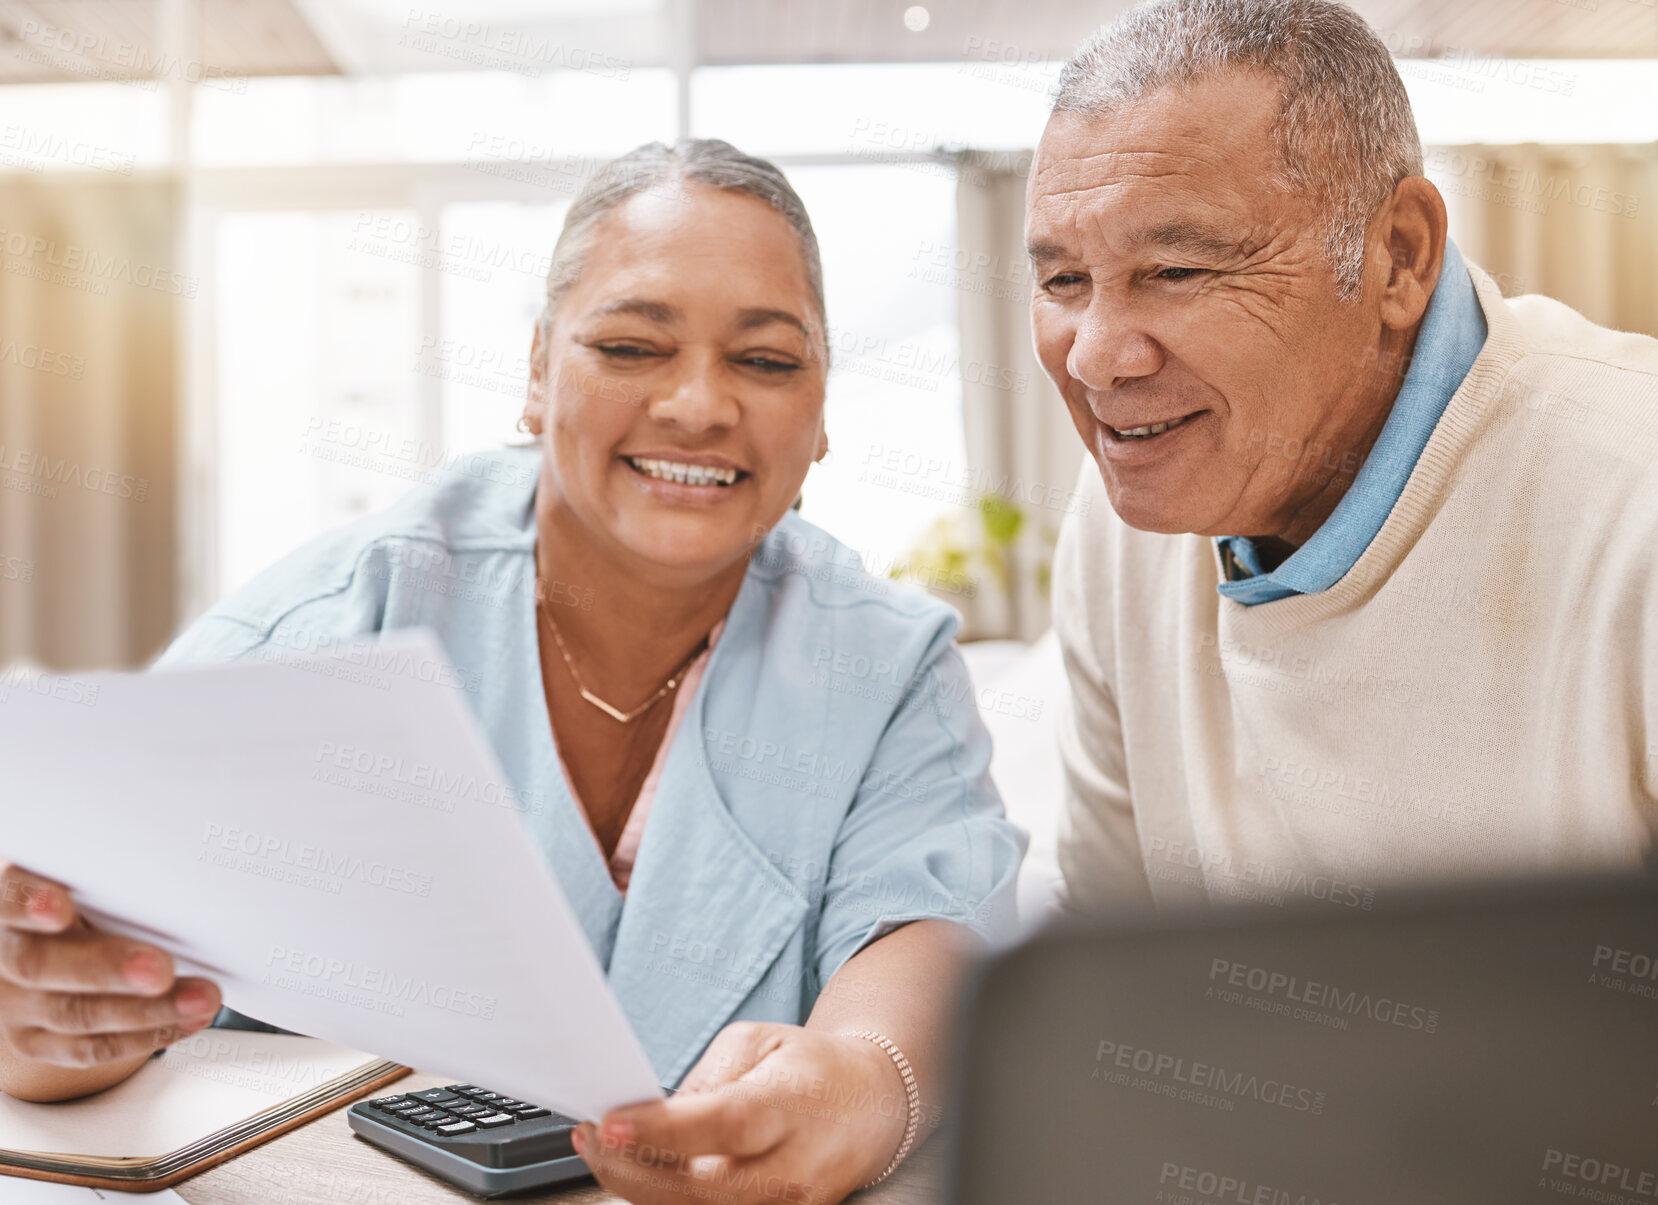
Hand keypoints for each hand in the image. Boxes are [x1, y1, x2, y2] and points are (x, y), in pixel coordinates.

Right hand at [0, 863, 221, 1072]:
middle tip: (160, 969)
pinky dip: (147, 1034)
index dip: (28, 904)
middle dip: (105, 968)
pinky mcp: (37, 1041)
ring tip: (201, 999)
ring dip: (147, 1010)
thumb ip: (114, 877)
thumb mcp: (91, 878)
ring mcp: (17, 1003)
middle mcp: (6, 954)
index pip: (8, 897)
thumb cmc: (89, 898)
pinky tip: (188, 1020)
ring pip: (74, 1014)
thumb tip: (174, 869)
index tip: (60, 908)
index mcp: (13, 903)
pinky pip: (91, 1048)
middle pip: (39, 965)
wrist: (67, 942)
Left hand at [573, 1021, 910, 1204]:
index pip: (723, 1123)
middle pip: (698, 1188)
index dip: (662, 1129)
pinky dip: (669, 1200)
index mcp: (789, 1106)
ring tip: (607, 1153)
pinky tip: (644, 1174)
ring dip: (640, 1188)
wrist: (871, 1108)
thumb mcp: (758, 1043)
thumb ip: (703, 1080)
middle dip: (630, 1170)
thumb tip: (648, 1115)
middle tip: (590, 1138)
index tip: (607, 1123)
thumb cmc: (809, 1069)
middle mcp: (791, 1169)